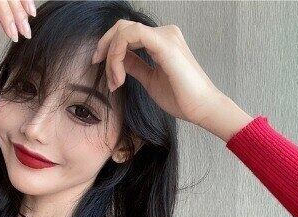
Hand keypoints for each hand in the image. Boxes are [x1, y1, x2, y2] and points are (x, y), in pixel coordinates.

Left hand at [91, 19, 227, 129]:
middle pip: (123, 27)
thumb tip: (118, 60)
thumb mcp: (150, 80)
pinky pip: (131, 36)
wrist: (201, 108)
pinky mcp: (164, 44)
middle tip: (96, 65)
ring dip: (111, 56)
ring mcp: (165, 36)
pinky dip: (118, 54)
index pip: (128, 33)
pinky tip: (119, 76)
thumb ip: (135, 66)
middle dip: (104, 46)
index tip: (100, 68)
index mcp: (161, 41)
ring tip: (115, 81)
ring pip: (124, 31)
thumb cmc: (181, 98)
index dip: (109, 47)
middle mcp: (164, 33)